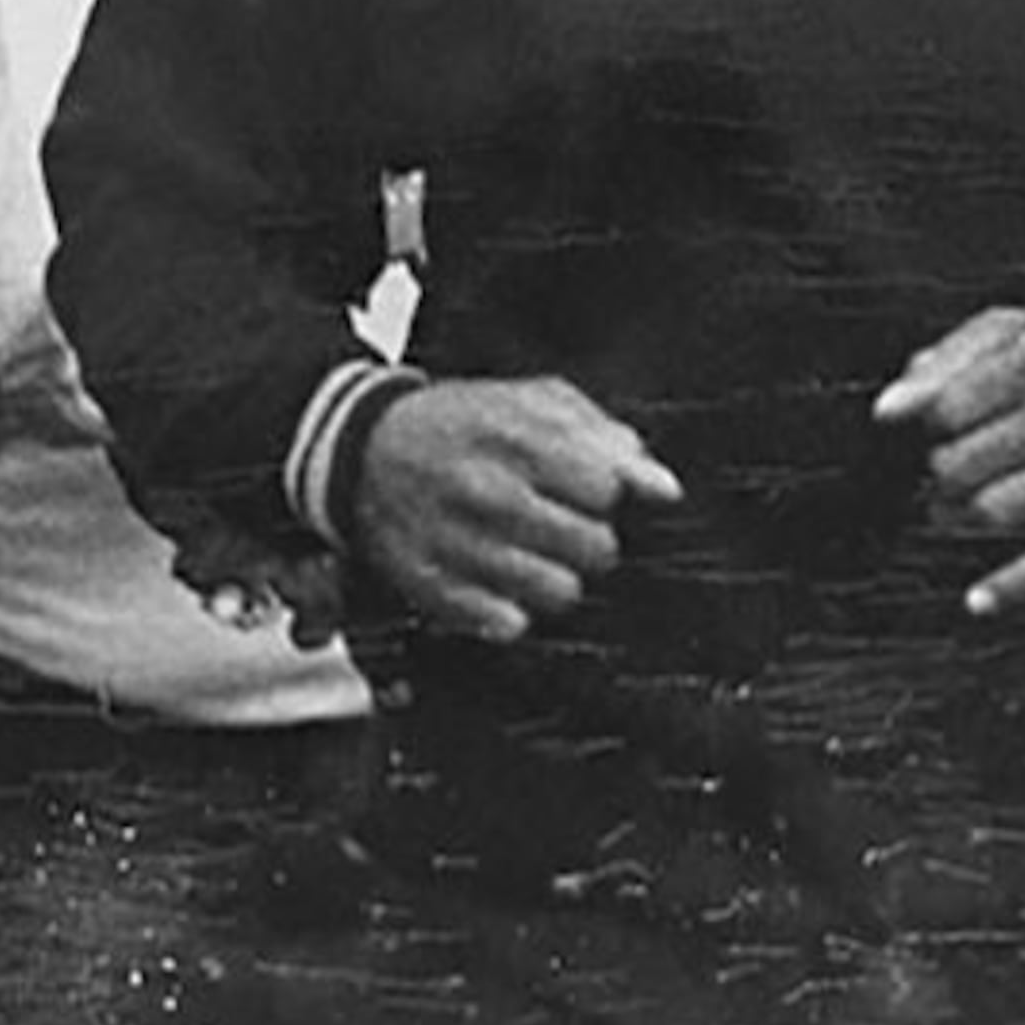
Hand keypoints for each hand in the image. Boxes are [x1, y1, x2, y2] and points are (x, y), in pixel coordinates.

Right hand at [356, 379, 676, 641]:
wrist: (363, 446)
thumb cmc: (465, 423)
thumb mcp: (532, 402)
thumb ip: (603, 436)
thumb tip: (662, 487)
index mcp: (514, 437)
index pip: (604, 487)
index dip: (607, 493)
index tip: (587, 491)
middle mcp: (485, 491)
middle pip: (594, 547)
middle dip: (594, 541)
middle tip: (569, 528)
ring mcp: (457, 542)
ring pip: (559, 592)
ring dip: (560, 578)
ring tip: (539, 557)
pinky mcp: (429, 586)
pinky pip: (503, 623)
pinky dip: (514, 610)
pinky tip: (504, 585)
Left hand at [873, 309, 1024, 619]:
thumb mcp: (1022, 327)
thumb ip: (950, 356)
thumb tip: (889, 407)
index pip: (946, 408)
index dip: (925, 421)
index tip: (930, 425)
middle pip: (960, 463)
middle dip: (939, 468)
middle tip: (946, 464)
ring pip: (991, 510)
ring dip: (958, 514)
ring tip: (955, 502)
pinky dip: (1010, 585)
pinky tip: (977, 599)